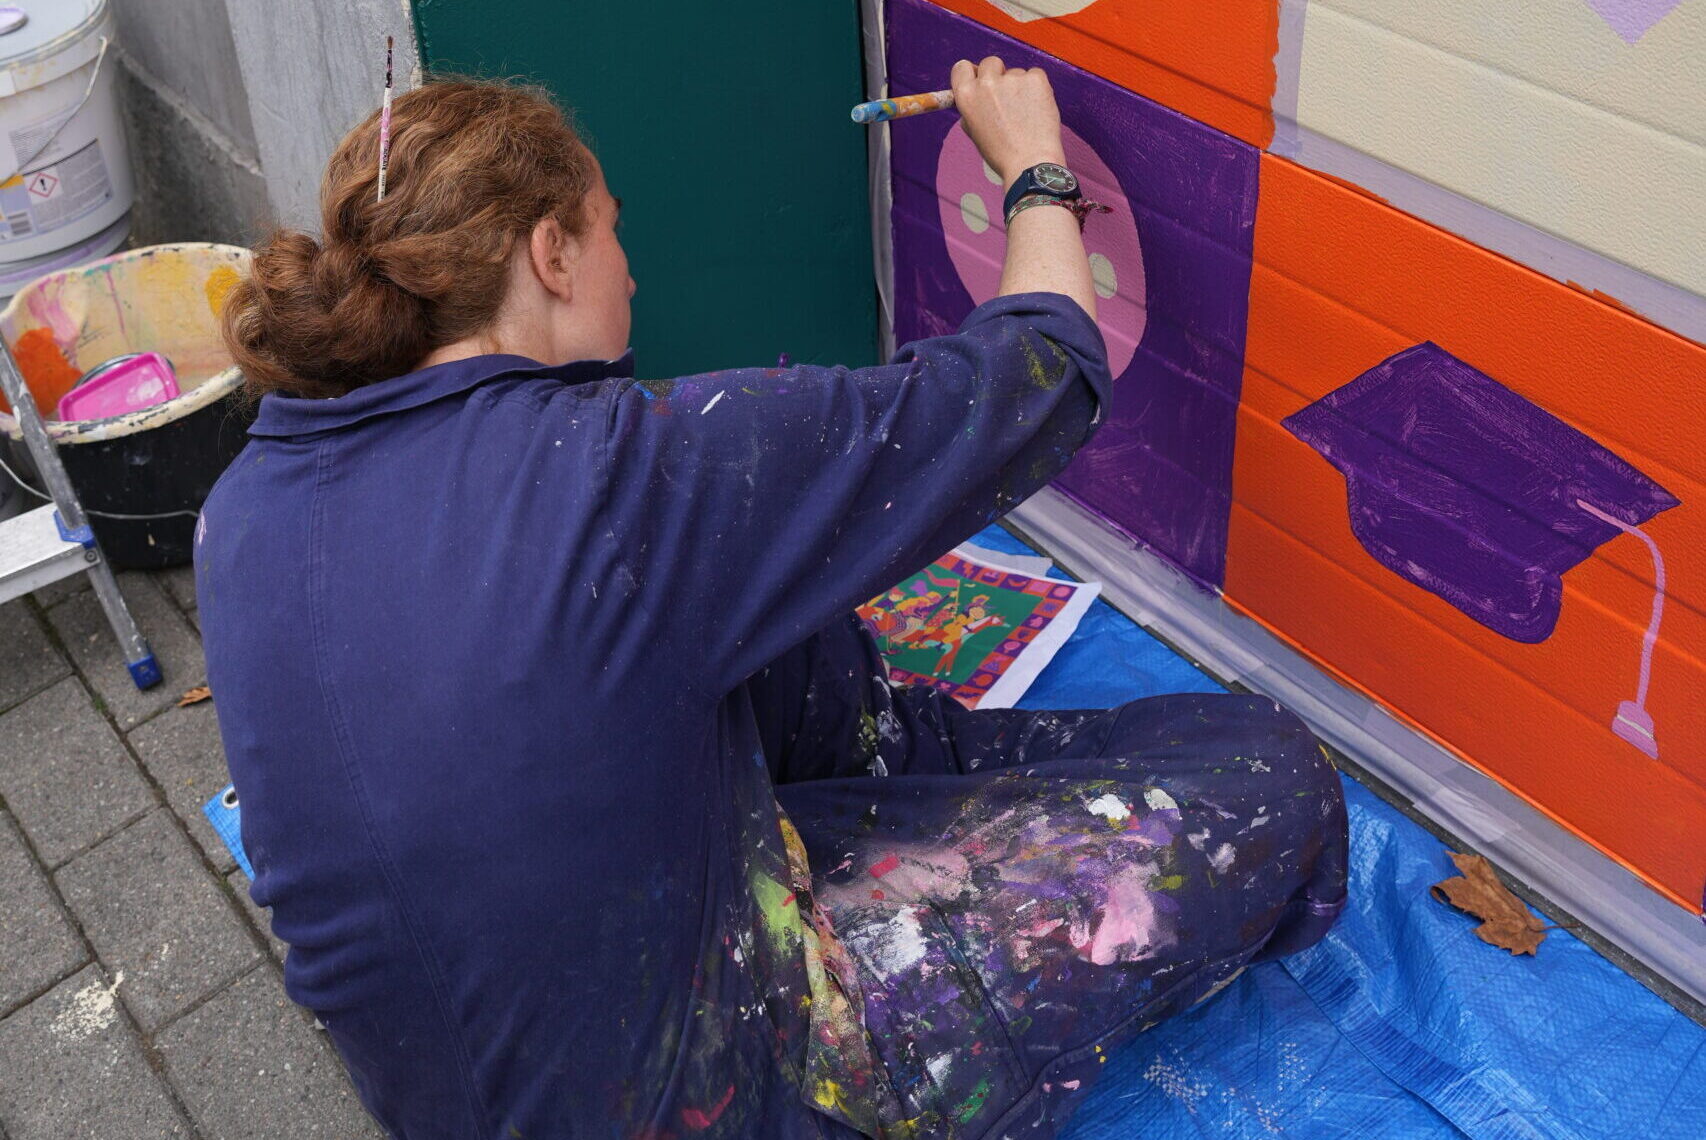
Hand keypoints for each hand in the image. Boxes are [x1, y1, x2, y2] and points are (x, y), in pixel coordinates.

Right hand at [950, 56, 1065, 188]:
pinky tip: (1038, 109)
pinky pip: (1035, 75)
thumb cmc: (1001, 154)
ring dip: (1020, 86)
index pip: (962, 68)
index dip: (973, 73)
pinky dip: (1037, 88)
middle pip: (991, 63)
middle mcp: (987, 82)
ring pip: (1016, 73)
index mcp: (967, 95)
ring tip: (1026, 114)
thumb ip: (973, 109)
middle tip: (1007, 98)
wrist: (1030, 163)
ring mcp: (1012, 78)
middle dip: (998, 76)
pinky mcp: (1035, 78)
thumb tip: (977, 95)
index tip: (981, 80)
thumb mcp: (975, 132)